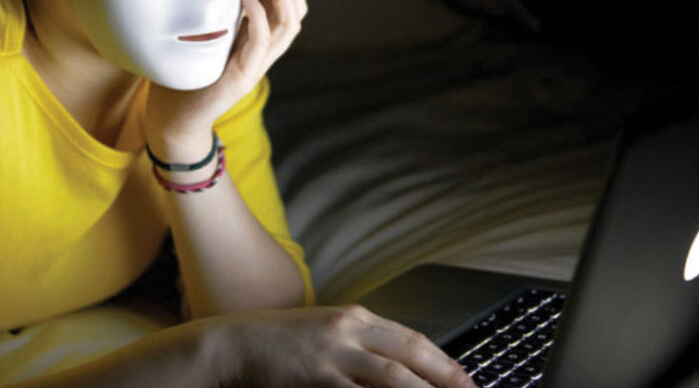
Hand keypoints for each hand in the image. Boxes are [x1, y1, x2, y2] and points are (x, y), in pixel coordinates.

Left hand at [145, 0, 306, 157]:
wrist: (175, 119)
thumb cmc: (185, 76)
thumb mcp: (205, 36)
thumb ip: (218, 13)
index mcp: (258, 40)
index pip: (289, 5)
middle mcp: (264, 52)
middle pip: (297, 12)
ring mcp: (256, 65)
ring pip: (288, 25)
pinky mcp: (242, 77)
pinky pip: (261, 43)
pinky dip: (258, 16)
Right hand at [216, 305, 477, 387]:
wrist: (232, 345)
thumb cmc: (276, 344)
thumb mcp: (323, 333)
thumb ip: (358, 346)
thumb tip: (396, 370)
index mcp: (354, 317)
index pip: (410, 338)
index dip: (443, 361)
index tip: (466, 380)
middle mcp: (348, 331)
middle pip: (409, 355)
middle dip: (446, 377)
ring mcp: (331, 354)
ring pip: (392, 378)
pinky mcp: (314, 378)